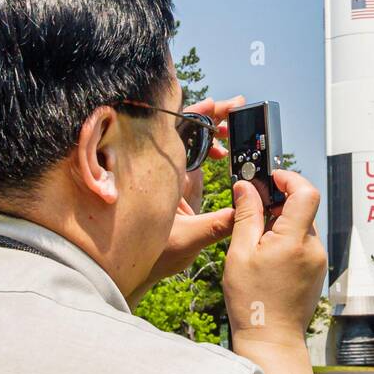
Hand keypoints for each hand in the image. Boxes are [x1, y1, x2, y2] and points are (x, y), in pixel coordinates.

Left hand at [126, 95, 242, 306]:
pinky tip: (223, 154)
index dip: (199, 113)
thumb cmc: (146, 254)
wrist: (129, 268)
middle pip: (186, 129)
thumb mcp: (187, 238)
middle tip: (236, 108)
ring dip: (211, 131)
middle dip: (211, 115)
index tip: (219, 105)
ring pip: (188, 140)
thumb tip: (244, 212)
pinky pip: (190, 155)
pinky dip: (208, 148)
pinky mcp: (172, 183)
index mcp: (158, 171)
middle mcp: (160, 166)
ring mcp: (166, 172)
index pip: (179, 130)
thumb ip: (217, 225)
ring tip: (233, 129)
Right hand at [222, 168, 326, 345]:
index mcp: (295, 240)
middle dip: (278, 204)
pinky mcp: (317, 270)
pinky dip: (287, 241)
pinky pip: (304, 244)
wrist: (271, 339)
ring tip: (257, 245)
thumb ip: (246, 215)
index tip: (270, 178)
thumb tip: (246, 187)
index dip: (289, 179)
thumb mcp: (240, 253)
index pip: (305, 192)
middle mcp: (314, 247)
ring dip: (282, 224)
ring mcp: (318, 260)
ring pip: (302, 226)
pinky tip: (268, 259)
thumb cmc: (252, 301)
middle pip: (302, 208)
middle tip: (253, 213)